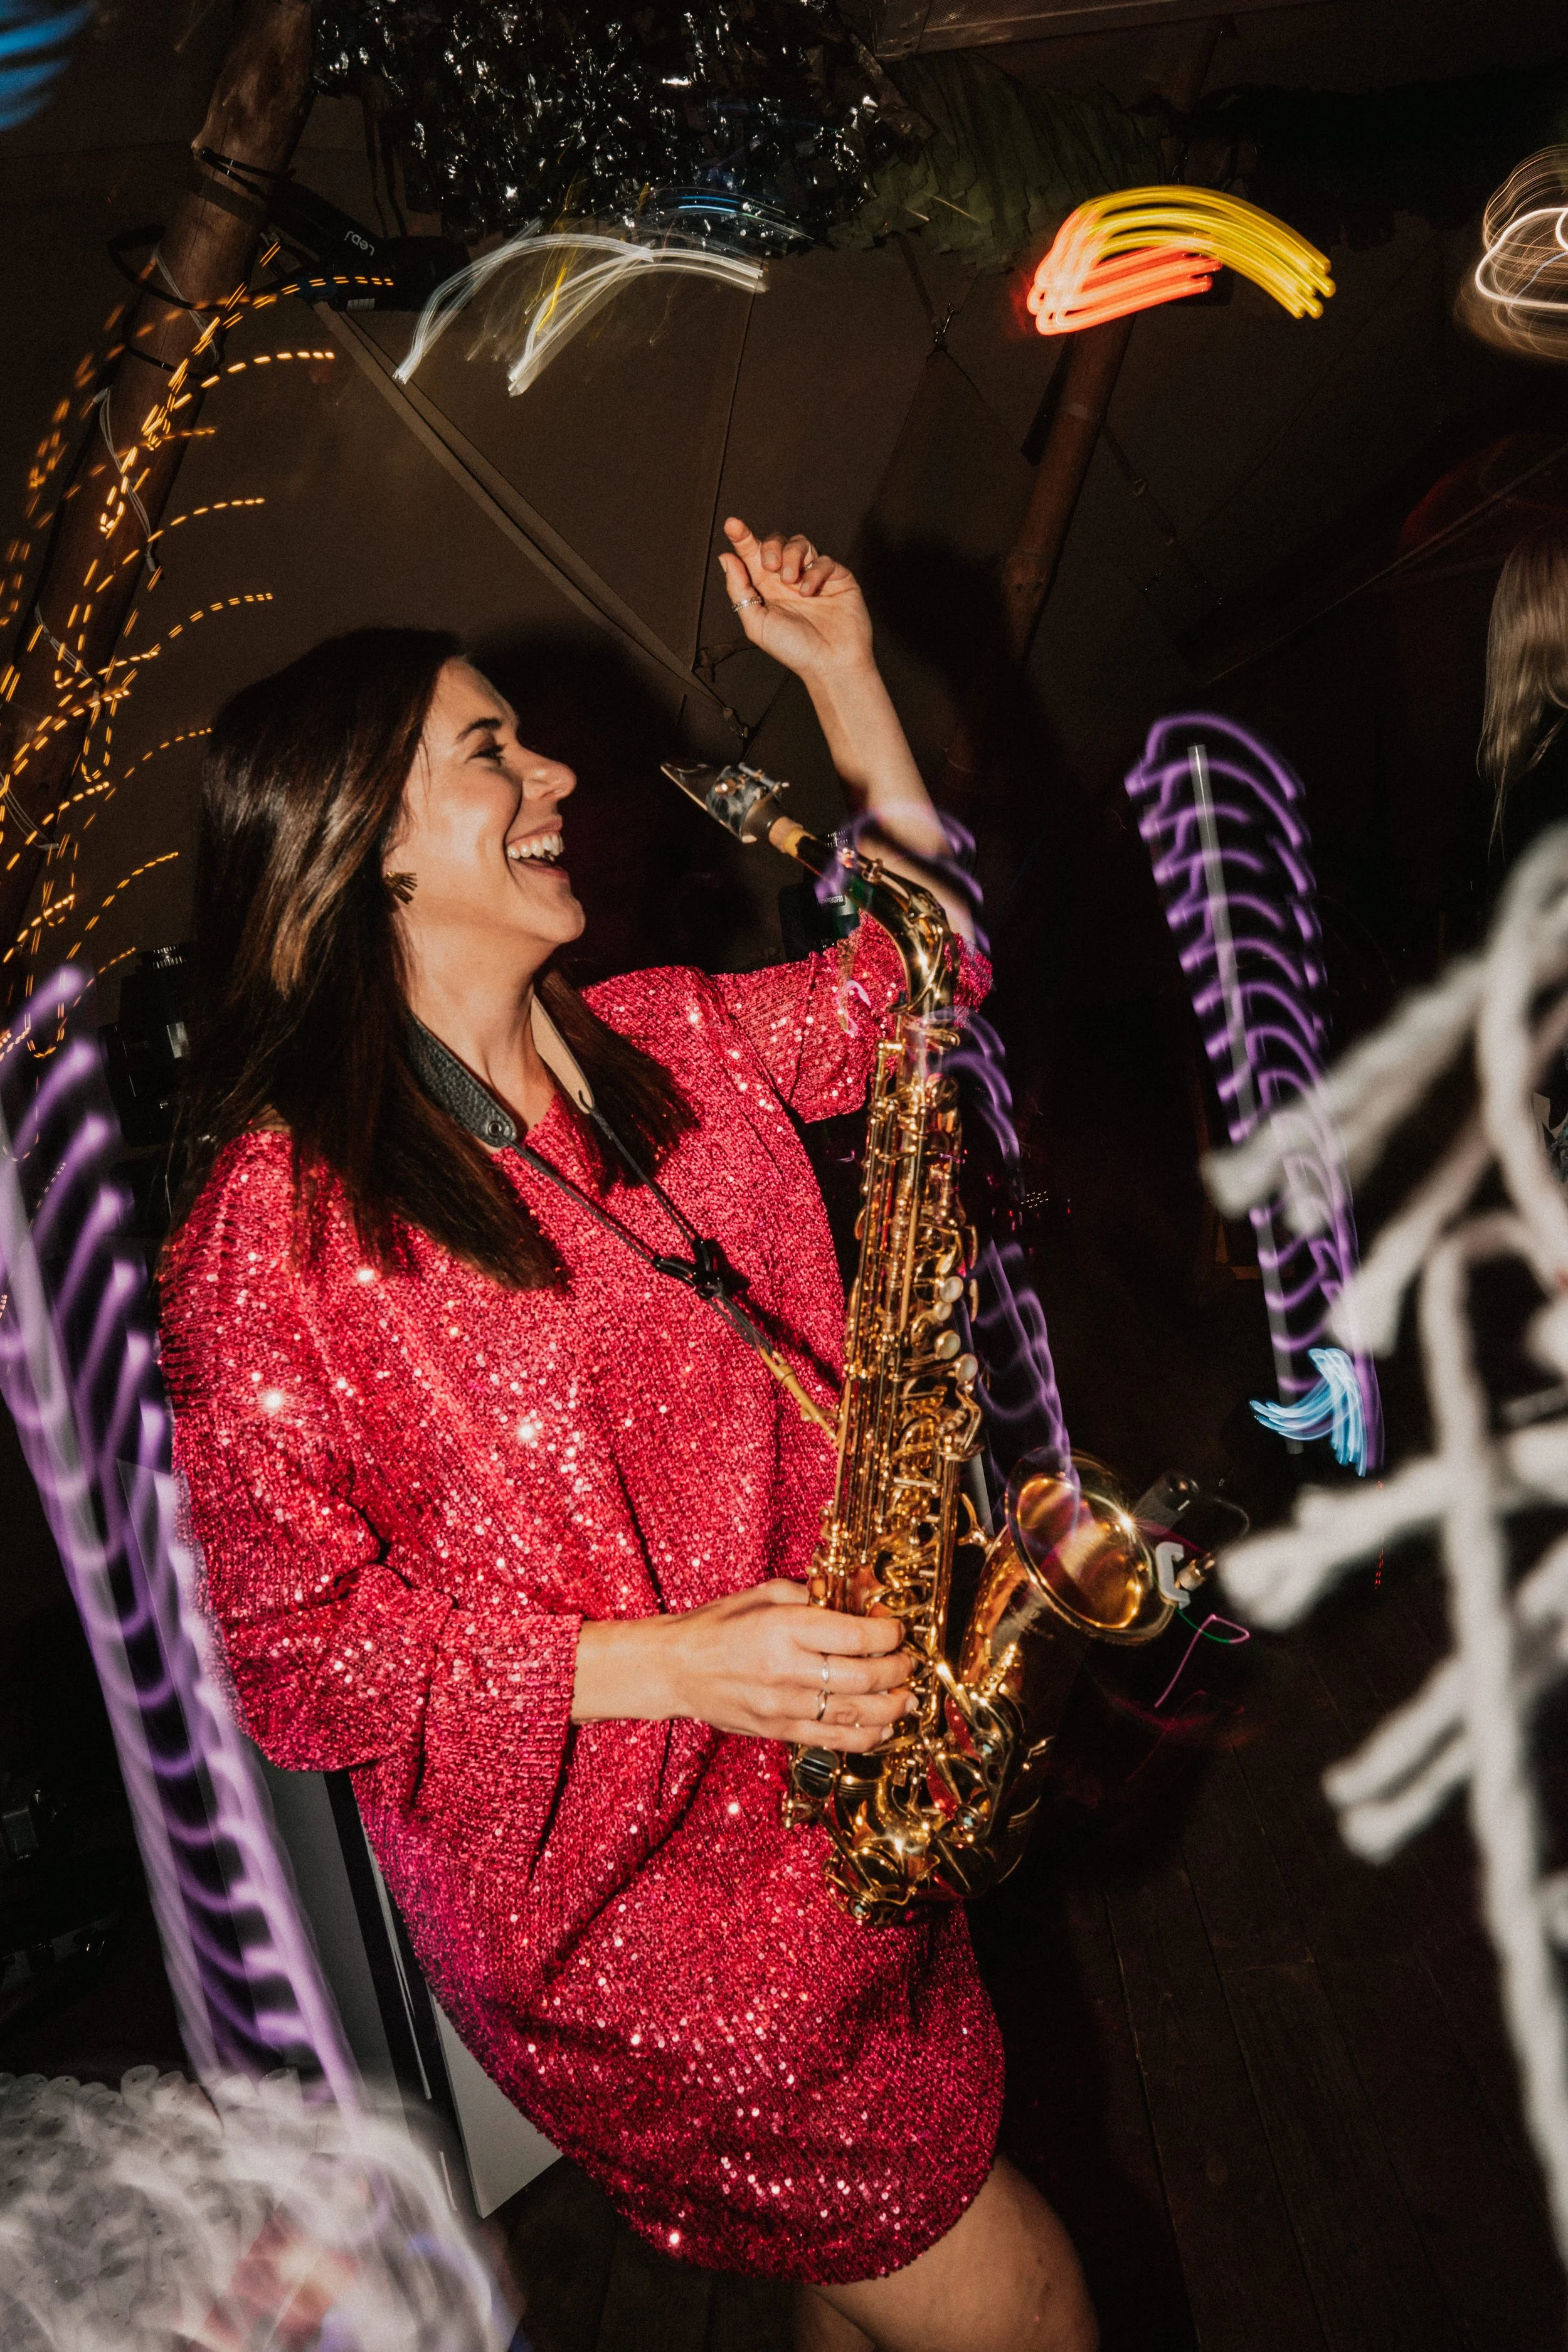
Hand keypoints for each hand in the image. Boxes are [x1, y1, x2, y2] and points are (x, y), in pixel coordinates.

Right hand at [571, 1580, 913, 1754]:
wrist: (676, 1669)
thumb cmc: (720, 1625)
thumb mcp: (766, 1594)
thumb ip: (816, 1593)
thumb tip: (866, 1591)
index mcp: (783, 1628)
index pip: (854, 1635)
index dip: (888, 1634)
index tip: (897, 1629)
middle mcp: (786, 1670)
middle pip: (863, 1677)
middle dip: (897, 1670)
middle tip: (908, 1663)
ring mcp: (782, 1706)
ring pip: (854, 1715)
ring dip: (891, 1708)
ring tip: (907, 1697)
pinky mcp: (779, 1731)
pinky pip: (834, 1740)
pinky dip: (866, 1737)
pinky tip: (883, 1727)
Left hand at [716, 516, 872, 684]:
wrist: (830, 663)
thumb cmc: (794, 650)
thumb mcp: (756, 622)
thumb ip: (739, 589)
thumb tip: (726, 558)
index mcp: (766, 589)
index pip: (752, 555)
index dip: (742, 537)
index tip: (732, 525)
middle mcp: (788, 580)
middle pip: (775, 542)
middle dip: (770, 547)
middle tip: (770, 567)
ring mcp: (812, 576)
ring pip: (799, 543)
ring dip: (791, 556)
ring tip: (790, 581)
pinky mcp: (837, 578)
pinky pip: (823, 560)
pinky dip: (814, 572)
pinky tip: (809, 592)